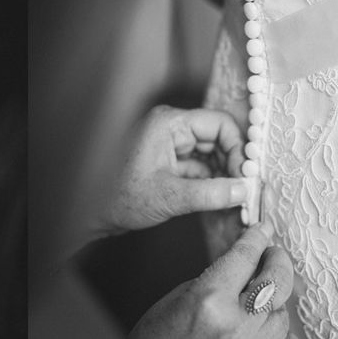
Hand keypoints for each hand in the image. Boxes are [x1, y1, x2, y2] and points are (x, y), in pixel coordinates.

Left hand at [100, 106, 246, 234]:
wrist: (91, 214)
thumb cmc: (118, 198)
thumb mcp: (170, 197)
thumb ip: (210, 193)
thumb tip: (243, 190)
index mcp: (168, 124)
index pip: (219, 124)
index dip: (238, 149)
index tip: (246, 175)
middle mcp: (170, 129)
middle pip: (217, 139)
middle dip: (233, 164)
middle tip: (246, 190)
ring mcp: (169, 146)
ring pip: (210, 155)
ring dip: (224, 175)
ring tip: (237, 198)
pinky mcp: (167, 164)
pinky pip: (199, 168)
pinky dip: (212, 183)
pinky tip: (222, 200)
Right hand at [109, 221, 291, 338]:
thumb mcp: (178, 297)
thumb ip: (215, 279)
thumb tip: (246, 262)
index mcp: (208, 301)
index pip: (244, 257)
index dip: (257, 238)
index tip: (263, 229)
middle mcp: (235, 329)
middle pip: (277, 283)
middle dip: (278, 261)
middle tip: (274, 254)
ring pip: (281, 316)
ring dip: (271, 303)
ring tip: (252, 303)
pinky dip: (264, 334)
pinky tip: (245, 334)